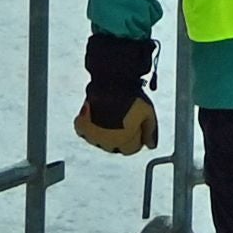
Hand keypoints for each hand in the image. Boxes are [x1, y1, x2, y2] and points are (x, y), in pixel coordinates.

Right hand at [72, 31, 156, 157]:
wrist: (110, 83)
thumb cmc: (131, 97)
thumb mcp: (148, 113)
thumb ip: (151, 132)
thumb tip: (152, 146)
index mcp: (124, 141)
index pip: (131, 150)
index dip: (137, 139)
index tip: (138, 129)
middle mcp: (106, 143)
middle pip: (116, 147)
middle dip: (122, 137)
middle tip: (125, 121)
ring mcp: (91, 136)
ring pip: (100, 141)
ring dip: (106, 134)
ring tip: (113, 116)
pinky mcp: (81, 126)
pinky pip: (85, 132)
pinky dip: (90, 128)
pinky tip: (99, 117)